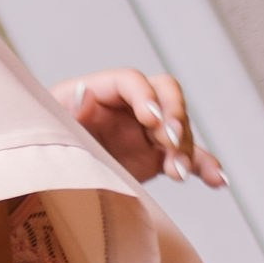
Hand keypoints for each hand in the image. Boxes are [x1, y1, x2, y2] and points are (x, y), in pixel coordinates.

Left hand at [53, 68, 225, 189]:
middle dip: (173, 117)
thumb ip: (68, 111)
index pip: (132, 81)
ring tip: (178, 173)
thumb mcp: (51, 125)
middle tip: (170, 144)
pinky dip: (203, 166)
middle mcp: (129, 106)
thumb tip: (86, 94)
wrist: (49, 174)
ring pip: (178, 128)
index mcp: (102, 90)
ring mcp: (146, 130)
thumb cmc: (45, 141)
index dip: (145, 97)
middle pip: (165, 96)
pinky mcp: (157, 155)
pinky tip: (218, 180)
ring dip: (184, 149)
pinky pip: (186, 157)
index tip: (151, 120)